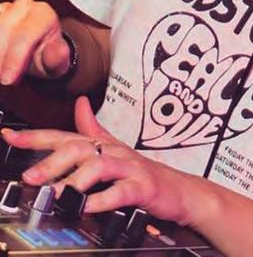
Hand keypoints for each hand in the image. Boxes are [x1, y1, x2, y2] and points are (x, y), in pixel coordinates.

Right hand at [0, 0, 69, 83]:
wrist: (37, 49)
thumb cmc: (47, 56)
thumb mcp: (56, 63)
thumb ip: (57, 58)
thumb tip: (58, 50)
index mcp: (44, 14)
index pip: (26, 35)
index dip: (15, 58)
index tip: (8, 79)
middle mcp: (25, 6)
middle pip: (5, 28)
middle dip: (0, 57)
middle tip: (2, 79)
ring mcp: (6, 7)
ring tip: (0, 70)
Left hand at [1, 97, 208, 225]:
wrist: (178, 189)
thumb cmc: (141, 170)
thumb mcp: (114, 147)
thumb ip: (93, 127)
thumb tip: (80, 103)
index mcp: (102, 145)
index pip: (65, 136)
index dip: (37, 137)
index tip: (10, 137)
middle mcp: (113, 152)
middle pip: (79, 148)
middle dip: (51, 161)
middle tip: (30, 177)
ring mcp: (129, 168)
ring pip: (98, 167)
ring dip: (74, 180)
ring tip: (55, 195)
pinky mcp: (143, 186)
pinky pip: (121, 191)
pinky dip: (103, 199)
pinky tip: (89, 207)